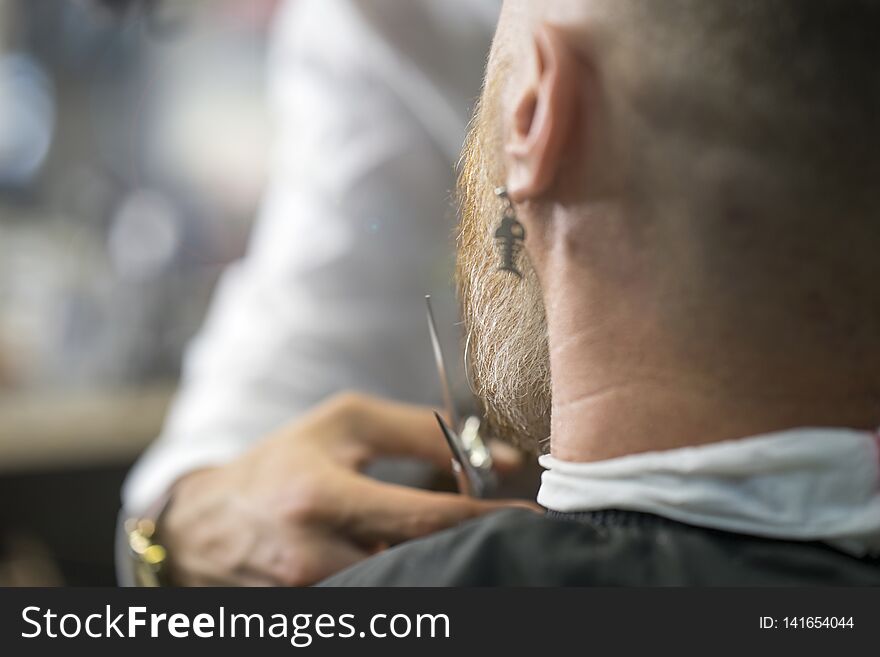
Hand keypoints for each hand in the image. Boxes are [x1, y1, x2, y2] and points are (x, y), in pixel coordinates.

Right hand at [158, 393, 534, 585]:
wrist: (206, 523)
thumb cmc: (284, 462)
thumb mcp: (345, 424)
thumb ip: (421, 433)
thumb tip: (498, 459)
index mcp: (320, 496)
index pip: (424, 518)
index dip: (485, 518)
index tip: (534, 516)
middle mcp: (312, 555)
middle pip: (420, 564)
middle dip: (467, 548)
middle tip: (505, 533)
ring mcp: (309, 595)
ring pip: (401, 587)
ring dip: (434, 565)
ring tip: (450, 542)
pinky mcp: (308, 613)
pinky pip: (375, 599)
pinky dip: (401, 580)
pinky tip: (409, 560)